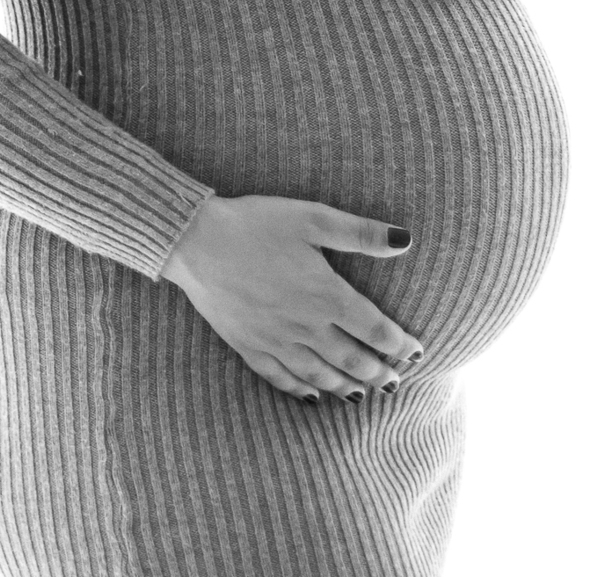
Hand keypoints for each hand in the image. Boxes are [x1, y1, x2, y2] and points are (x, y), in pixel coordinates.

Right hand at [161, 194, 424, 404]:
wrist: (197, 241)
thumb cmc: (256, 223)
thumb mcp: (312, 217)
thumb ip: (360, 233)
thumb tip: (405, 240)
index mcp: (325, 294)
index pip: (375, 329)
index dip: (399, 344)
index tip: (417, 352)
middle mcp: (305, 325)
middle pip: (353, 360)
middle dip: (380, 373)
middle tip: (397, 382)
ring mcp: (276, 341)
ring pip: (322, 375)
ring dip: (348, 387)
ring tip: (366, 395)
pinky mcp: (249, 347)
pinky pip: (283, 379)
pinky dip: (303, 391)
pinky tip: (315, 397)